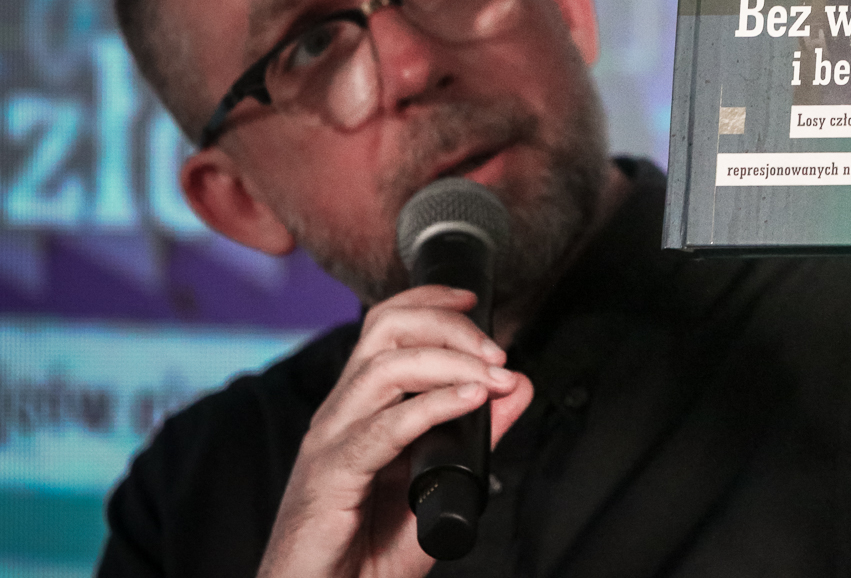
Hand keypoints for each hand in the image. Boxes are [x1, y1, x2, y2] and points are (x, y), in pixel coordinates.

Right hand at [256, 285, 532, 577]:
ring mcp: (330, 442)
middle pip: (385, 332)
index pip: (385, 327)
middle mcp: (340, 415)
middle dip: (448, 326)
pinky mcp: (330, 478)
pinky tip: (469, 401)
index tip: (474, 300)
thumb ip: (479, 435)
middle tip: (497, 350)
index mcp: (358, 409)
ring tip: (492, 377)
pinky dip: (432, 406)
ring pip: (384, 369)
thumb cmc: (365, 552)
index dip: (429, 301)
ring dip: (450, 362)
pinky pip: (383, 429)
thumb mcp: (439, 481)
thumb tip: (517, 388)